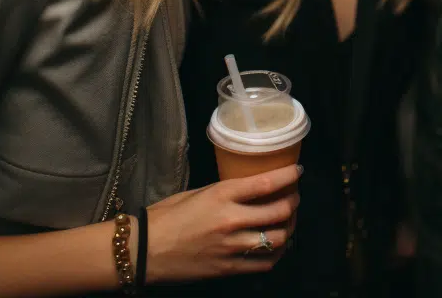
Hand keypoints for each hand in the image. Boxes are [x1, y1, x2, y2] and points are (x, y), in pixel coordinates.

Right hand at [143, 163, 302, 282]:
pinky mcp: (228, 269)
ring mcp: (231, 247)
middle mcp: (231, 220)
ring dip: (289, 228)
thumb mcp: (199, 192)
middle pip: (280, 211)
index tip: (298, 171)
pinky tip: (277, 245)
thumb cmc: (167, 216)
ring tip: (289, 220)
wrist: (144, 251)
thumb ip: (228, 191)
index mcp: (222, 195)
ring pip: (278, 238)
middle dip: (294, 201)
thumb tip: (253, 187)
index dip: (290, 176)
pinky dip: (277, 253)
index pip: (267, 182)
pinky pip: (264, 263)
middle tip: (294, 196)